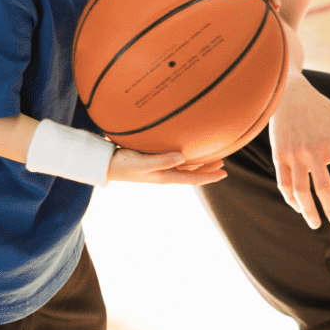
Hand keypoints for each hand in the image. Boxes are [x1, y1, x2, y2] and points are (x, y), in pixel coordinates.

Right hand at [107, 149, 226, 185]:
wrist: (104, 165)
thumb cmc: (123, 163)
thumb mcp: (143, 162)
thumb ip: (162, 160)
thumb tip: (183, 157)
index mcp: (165, 177)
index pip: (193, 179)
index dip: (209, 177)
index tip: (224, 174)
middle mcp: (164, 174)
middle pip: (192, 174)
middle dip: (208, 169)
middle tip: (222, 162)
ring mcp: (158, 169)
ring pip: (185, 168)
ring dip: (199, 164)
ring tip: (210, 156)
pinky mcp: (152, 162)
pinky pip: (175, 162)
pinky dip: (186, 158)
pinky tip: (186, 150)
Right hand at [270, 77, 329, 228]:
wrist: (286, 92)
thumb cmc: (317, 105)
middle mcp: (312, 152)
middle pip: (323, 188)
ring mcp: (293, 155)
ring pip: (301, 190)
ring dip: (308, 210)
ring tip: (316, 224)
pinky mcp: (279, 156)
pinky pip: (284, 183)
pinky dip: (291, 198)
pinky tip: (299, 207)